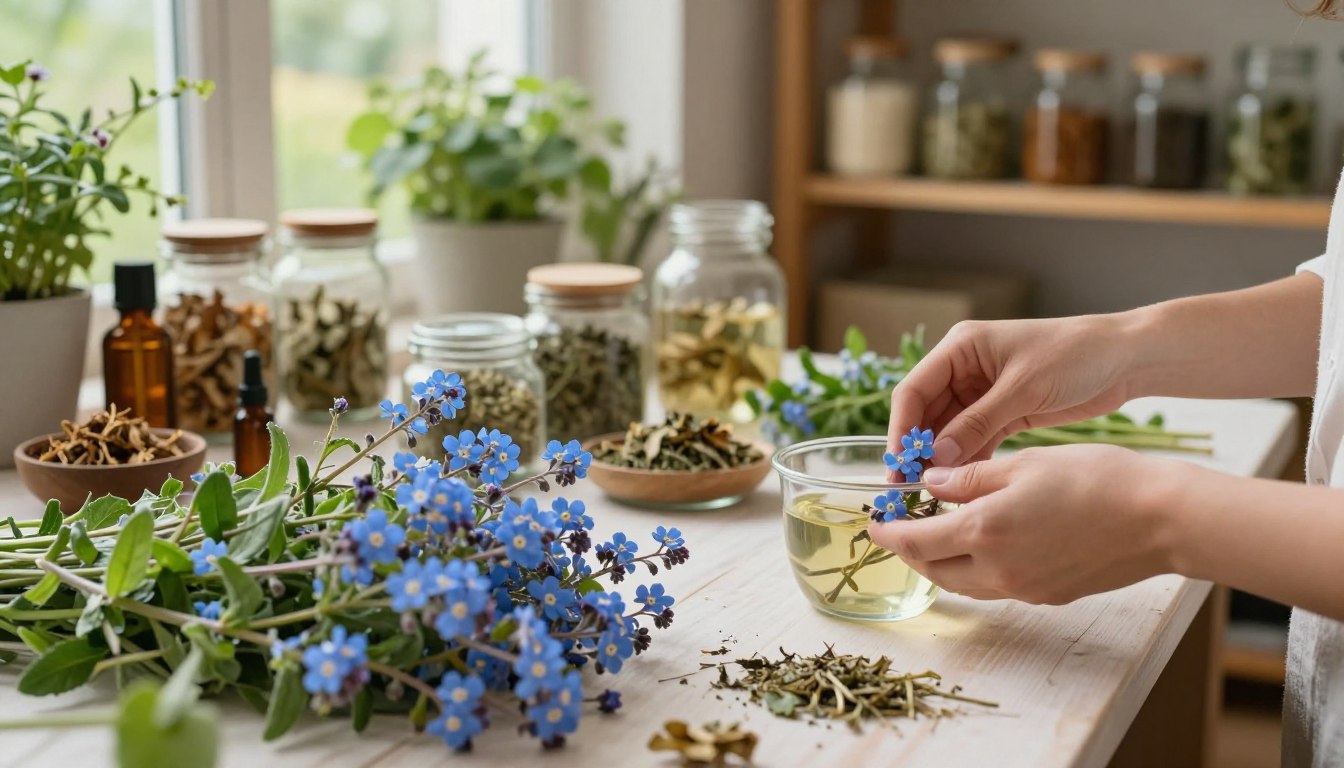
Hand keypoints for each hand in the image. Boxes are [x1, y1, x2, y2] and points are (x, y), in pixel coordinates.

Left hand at [867, 445, 1180, 604]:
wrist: (1161, 519)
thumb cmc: (1097, 479)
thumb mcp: (1023, 464)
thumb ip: (969, 478)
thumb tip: (930, 484)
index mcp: (985, 531)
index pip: (915, 543)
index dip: (888, 533)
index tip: (873, 522)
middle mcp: (998, 569)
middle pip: (934, 570)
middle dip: (910, 550)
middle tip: (901, 525)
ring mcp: (1024, 588)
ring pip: (963, 582)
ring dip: (942, 562)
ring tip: (937, 532)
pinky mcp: (1048, 595)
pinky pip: (996, 586)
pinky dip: (976, 567)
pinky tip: (984, 541)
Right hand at [889, 317, 1135, 465]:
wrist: (1126, 359)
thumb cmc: (1075, 356)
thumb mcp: (1023, 388)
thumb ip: (978, 423)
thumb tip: (937, 459)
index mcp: (961, 348)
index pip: (913, 390)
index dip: (901, 430)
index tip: (897, 466)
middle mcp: (964, 368)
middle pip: (926, 413)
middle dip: (918, 450)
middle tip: (909, 489)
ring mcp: (982, 392)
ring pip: (948, 431)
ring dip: (941, 460)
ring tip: (933, 495)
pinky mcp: (1003, 411)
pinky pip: (974, 440)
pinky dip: (968, 462)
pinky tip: (963, 488)